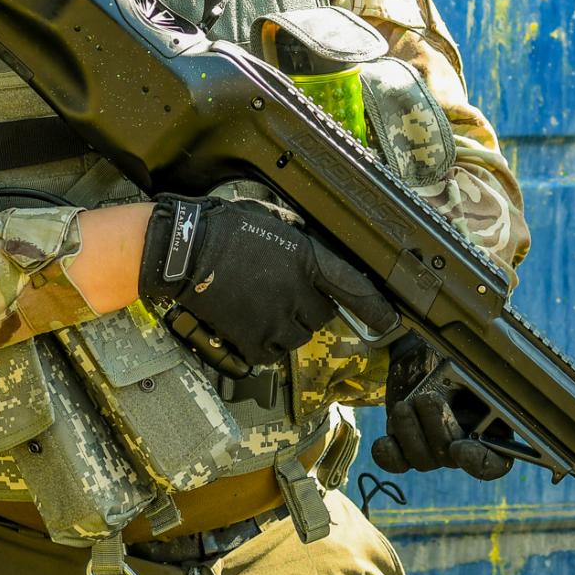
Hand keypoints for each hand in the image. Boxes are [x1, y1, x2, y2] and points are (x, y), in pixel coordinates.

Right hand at [139, 194, 395, 366]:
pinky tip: (249, 323)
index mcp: (307, 258)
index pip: (353, 287)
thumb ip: (300, 241)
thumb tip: (313, 251)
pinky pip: (271, 353)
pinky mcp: (252, 340)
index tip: (389, 319)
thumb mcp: (274, 220)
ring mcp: (275, 320)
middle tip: (283, 291)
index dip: (375, 307)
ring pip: (298, 336)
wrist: (184, 252)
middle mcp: (298, 292)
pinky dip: (265, 344)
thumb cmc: (224, 227)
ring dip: (288, 326)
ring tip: (262, 305)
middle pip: (322, 315)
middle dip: (309, 306)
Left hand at [371, 334, 513, 480]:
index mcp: (491, 432)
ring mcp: (433, 450)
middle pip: (451, 459)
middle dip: (436, 427)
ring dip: (410, 431)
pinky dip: (388, 455)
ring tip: (404, 405)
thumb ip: (482, 387)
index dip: (478, 462)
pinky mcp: (405, 446)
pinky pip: (397, 463)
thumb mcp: (473, 371)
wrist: (423, 355)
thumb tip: (487, 396)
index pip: (494, 464)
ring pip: (422, 460)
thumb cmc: (455, 362)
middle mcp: (463, 447)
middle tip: (427, 397)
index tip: (459, 448)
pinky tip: (384, 442)